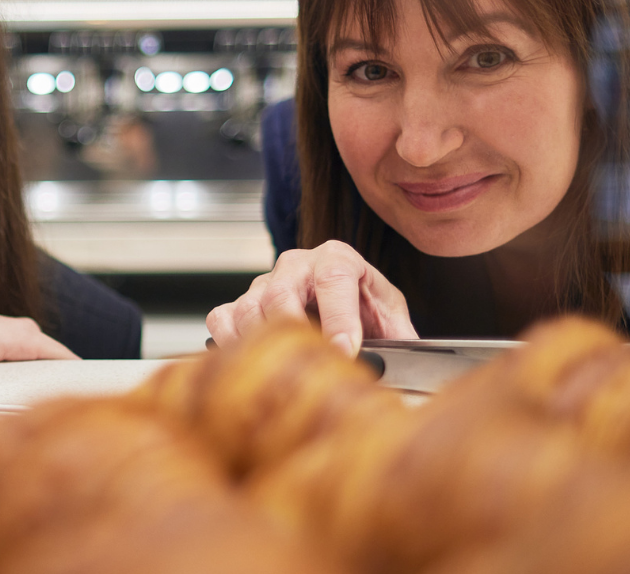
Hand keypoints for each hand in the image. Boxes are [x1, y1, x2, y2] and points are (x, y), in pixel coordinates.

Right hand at [206, 240, 416, 354]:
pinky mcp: (241, 301)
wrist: (343, 299)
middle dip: (294, 334)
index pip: (335, 280)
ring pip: (248, 309)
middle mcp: (297, 264)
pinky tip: (253, 362)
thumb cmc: (365, 305)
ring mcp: (264, 282)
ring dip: (263, 346)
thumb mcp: (391, 316)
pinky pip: (222, 319)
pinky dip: (230, 343)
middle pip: (281, 294)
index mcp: (338, 259)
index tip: (344, 352)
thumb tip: (407, 365)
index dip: (338, 319)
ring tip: (285, 371)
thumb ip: (401, 338)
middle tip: (309, 367)